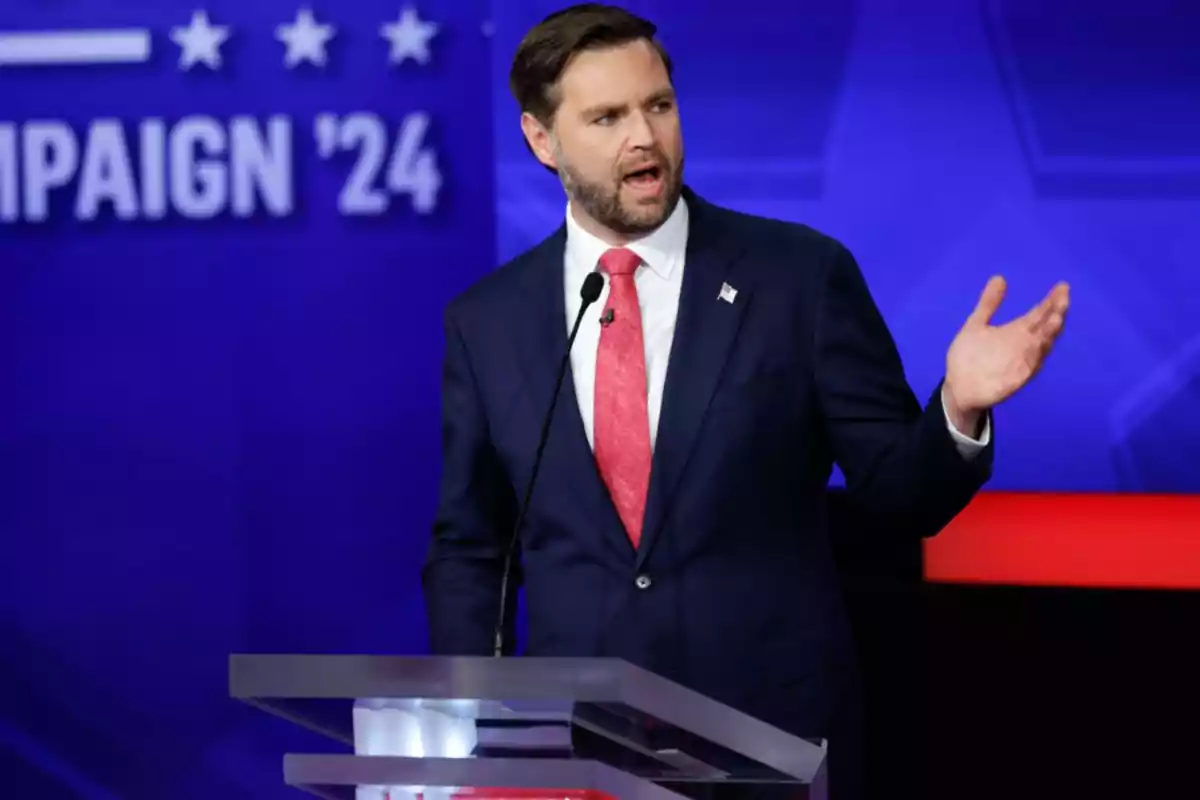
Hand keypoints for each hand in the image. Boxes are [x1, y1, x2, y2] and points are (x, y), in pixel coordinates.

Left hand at [943, 276, 1068, 430]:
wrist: (958, 387)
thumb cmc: (970, 357)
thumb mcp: (976, 325)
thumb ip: (989, 304)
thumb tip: (1000, 277)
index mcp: (1017, 331)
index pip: (1039, 313)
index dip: (1051, 300)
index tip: (1062, 285)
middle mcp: (1024, 345)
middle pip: (1045, 328)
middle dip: (1056, 314)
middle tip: (1064, 299)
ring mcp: (1021, 362)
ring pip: (1041, 347)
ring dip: (1049, 334)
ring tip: (1057, 318)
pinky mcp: (1015, 379)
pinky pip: (1028, 368)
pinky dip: (1034, 357)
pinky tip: (1038, 344)